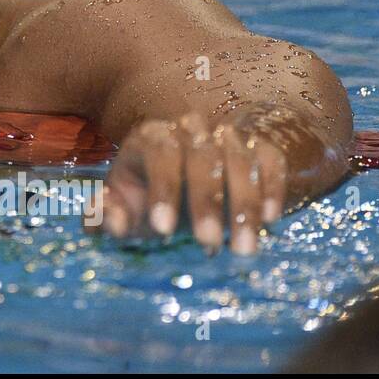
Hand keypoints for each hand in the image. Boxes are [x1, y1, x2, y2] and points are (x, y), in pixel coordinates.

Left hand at [100, 110, 296, 253]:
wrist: (184, 182)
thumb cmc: (146, 198)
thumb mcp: (121, 208)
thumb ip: (106, 216)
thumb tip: (110, 220)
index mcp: (151, 137)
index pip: (160, 154)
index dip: (163, 190)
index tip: (163, 229)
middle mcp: (190, 130)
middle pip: (202, 157)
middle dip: (206, 201)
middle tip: (208, 242)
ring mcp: (226, 137)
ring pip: (240, 161)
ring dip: (244, 204)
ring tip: (243, 249)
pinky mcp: (258, 149)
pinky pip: (271, 160)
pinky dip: (272, 187)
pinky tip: (269, 220)